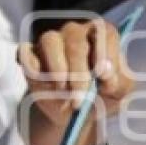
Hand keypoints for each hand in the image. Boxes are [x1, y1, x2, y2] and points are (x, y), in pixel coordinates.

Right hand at [18, 18, 133, 144]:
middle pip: (75, 38)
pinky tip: (44, 85)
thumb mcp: (118, 93)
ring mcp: (51, 41)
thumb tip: (106, 79)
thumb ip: (119, 84)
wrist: (74, 113)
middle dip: (79, 71)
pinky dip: (33, 69)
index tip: (104, 76)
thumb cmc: (101, 95)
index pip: (105, 31)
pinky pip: (26, 54)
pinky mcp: (30, 55)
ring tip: (64, 91)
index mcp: (100, 35)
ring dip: (57, 69)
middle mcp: (75, 32)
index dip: (105, 52)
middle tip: (81, 98)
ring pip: (50, 40)